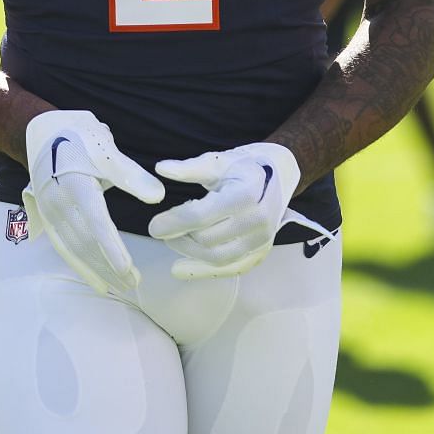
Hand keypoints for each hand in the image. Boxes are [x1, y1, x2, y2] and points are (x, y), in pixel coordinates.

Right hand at [21, 110, 163, 294]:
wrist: (41, 131)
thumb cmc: (78, 136)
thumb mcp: (105, 148)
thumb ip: (131, 175)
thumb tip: (159, 197)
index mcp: (75, 184)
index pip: (95, 223)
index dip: (111, 247)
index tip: (127, 269)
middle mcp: (58, 203)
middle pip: (86, 242)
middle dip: (109, 266)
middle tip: (134, 283)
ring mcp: (50, 213)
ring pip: (75, 249)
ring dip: (99, 270)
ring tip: (123, 287)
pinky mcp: (49, 219)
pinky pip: (65, 248)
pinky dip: (82, 267)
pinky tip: (98, 283)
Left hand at [147, 143, 300, 279]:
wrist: (280, 174)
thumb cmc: (244, 165)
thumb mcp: (217, 161)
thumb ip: (189, 168)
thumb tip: (161, 168)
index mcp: (246, 194)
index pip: (202, 216)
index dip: (174, 223)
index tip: (153, 226)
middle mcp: (258, 221)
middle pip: (208, 240)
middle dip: (179, 237)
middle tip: (160, 229)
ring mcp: (263, 239)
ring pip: (219, 258)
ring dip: (189, 254)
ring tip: (172, 242)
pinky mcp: (262, 251)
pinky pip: (232, 269)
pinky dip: (205, 272)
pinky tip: (181, 268)